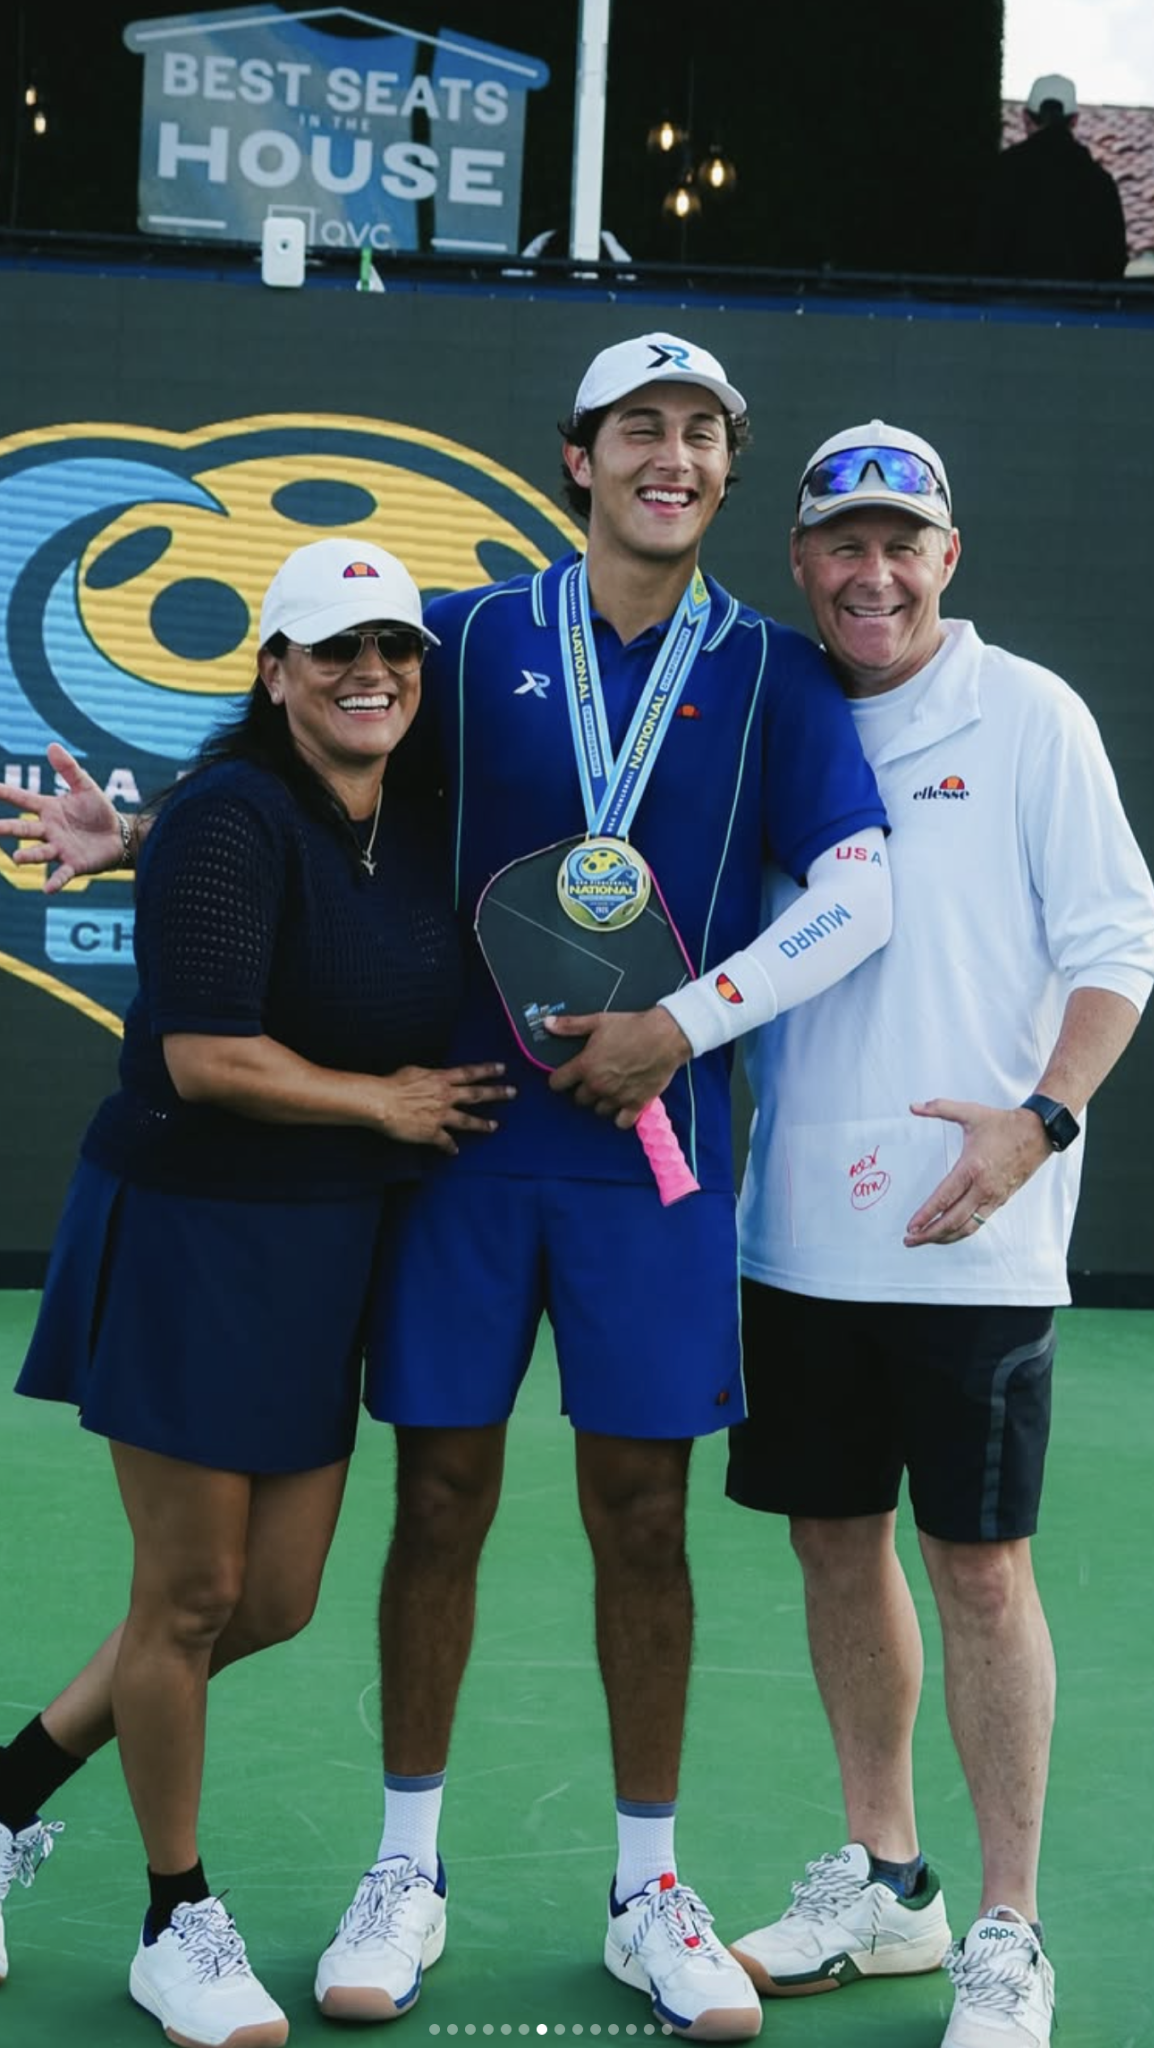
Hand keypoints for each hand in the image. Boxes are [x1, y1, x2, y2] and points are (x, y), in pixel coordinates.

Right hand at [0, 743, 123, 891]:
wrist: (119, 835)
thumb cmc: (98, 811)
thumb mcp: (86, 786)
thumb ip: (69, 769)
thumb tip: (52, 745)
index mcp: (49, 809)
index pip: (23, 799)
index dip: (6, 794)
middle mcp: (50, 830)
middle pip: (24, 828)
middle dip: (7, 828)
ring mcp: (60, 848)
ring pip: (40, 852)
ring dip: (29, 856)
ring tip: (17, 858)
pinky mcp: (75, 864)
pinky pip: (63, 874)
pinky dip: (55, 881)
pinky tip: (48, 889)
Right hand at [373, 1062, 514, 1154]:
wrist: (382, 1103)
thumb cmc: (392, 1085)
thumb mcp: (413, 1072)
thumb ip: (427, 1076)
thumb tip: (431, 1077)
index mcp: (440, 1079)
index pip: (469, 1073)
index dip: (487, 1070)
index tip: (502, 1068)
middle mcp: (445, 1096)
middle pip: (476, 1094)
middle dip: (496, 1093)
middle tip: (513, 1092)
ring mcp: (441, 1115)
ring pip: (467, 1120)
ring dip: (482, 1124)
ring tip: (494, 1126)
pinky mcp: (432, 1132)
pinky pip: (445, 1142)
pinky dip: (449, 1147)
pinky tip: (454, 1152)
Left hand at [544, 1007, 690, 1129]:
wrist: (665, 1036)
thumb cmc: (632, 1027)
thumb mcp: (598, 1021)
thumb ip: (570, 1025)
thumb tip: (547, 1024)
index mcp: (586, 1066)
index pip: (557, 1083)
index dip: (559, 1079)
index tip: (565, 1076)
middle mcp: (598, 1085)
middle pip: (578, 1099)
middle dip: (583, 1090)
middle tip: (593, 1079)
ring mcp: (617, 1097)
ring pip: (598, 1110)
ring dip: (601, 1102)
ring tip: (609, 1090)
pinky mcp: (636, 1104)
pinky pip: (621, 1122)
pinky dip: (621, 1117)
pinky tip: (623, 1105)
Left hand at [903, 1099, 1052, 1245]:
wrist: (1038, 1133)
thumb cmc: (1003, 1124)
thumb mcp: (970, 1112)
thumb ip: (940, 1108)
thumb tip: (914, 1107)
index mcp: (972, 1168)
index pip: (944, 1198)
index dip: (926, 1215)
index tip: (911, 1226)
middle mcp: (983, 1188)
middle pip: (953, 1220)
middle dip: (929, 1233)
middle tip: (910, 1240)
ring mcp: (993, 1197)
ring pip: (967, 1227)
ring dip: (945, 1237)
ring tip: (926, 1240)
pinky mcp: (1000, 1201)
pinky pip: (979, 1223)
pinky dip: (962, 1231)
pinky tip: (949, 1233)